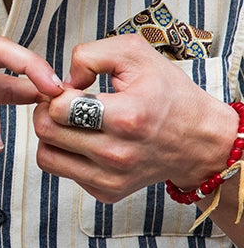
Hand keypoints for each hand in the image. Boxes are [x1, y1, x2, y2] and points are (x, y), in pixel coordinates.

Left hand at [33, 34, 237, 202]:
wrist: (201, 141)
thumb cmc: (168, 94)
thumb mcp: (136, 55)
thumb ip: (90, 55)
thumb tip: (61, 82)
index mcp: (126, 117)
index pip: (59, 108)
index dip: (56, 92)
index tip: (71, 90)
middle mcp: (117, 153)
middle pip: (46, 131)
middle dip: (47, 112)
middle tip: (63, 104)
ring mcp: (111, 178)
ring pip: (46, 156)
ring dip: (50, 136)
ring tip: (69, 123)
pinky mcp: (107, 192)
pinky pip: (62, 172)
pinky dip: (65, 155)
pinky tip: (85, 141)